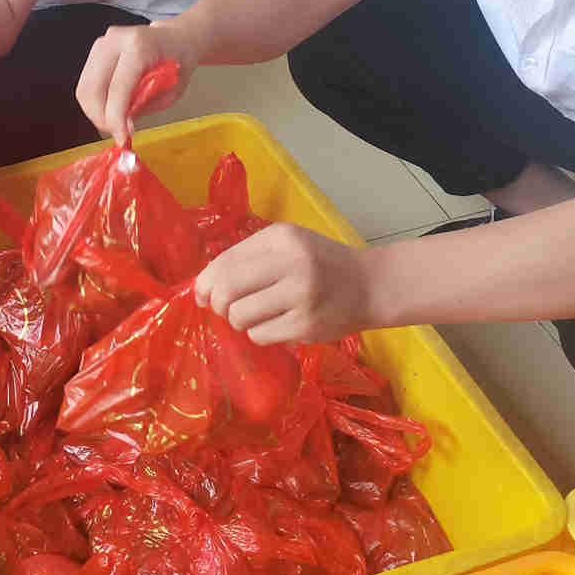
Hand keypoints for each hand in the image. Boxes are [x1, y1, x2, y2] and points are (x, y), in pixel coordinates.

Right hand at [75, 21, 199, 143]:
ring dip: (96, 112)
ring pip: (84, 88)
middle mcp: (115, 40)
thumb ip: (145, 105)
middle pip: (92, 89)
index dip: (116, 118)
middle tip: (116, 133)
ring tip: (114, 122)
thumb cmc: (178, 63)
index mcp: (138, 46)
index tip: (122, 137)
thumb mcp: (171, 91)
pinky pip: (87, 84)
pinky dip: (95, 103)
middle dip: (101, 118)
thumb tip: (122, 124)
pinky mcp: (95, 51)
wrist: (176, 40)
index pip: (118, 88)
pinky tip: (110, 110)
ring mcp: (102, 44)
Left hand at [194, 224, 374, 343]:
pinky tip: (276, 324)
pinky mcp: (307, 326)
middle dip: (217, 304)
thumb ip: (248, 257)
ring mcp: (301, 296)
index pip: (225, 261)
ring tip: (256, 315)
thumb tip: (204, 285)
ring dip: (239, 321)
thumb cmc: (321, 263)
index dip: (205, 282)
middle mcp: (292, 263)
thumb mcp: (288, 244)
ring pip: (240, 317)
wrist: (371, 285)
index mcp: (282, 238)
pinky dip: (259, 333)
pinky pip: (260, 336)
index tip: (202, 295)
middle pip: (227, 291)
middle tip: (223, 309)